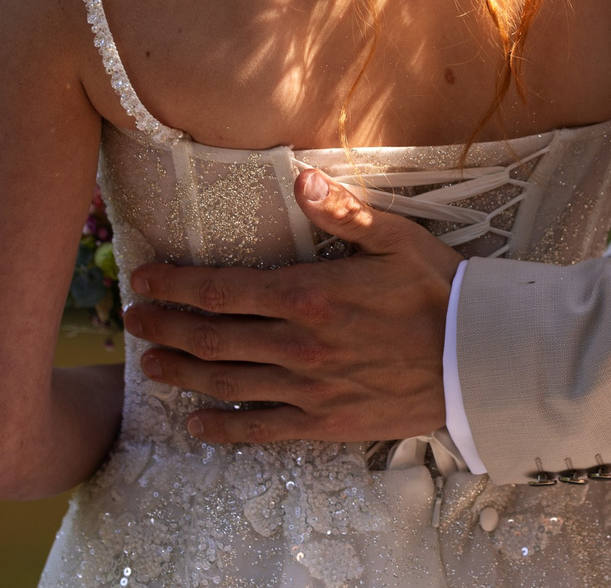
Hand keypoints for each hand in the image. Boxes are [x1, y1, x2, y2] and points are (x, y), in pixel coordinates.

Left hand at [124, 168, 459, 444]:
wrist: (479, 360)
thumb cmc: (440, 291)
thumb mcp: (397, 237)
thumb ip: (343, 210)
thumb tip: (298, 180)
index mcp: (310, 295)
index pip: (224, 290)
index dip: (177, 286)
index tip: (144, 280)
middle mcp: (299, 345)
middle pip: (213, 337)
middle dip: (166, 326)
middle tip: (131, 320)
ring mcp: (309, 389)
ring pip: (227, 382)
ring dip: (183, 371)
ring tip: (150, 363)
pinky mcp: (325, 423)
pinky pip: (262, 430)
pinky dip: (224, 429)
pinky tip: (197, 424)